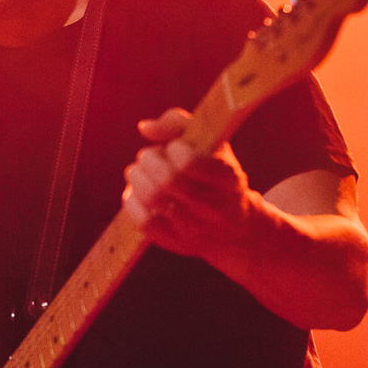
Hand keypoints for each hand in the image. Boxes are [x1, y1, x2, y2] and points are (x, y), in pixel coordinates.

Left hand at [122, 108, 252, 260]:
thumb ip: (178, 124)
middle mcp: (214, 208)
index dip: (174, 148)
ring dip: (137, 177)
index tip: (175, 146)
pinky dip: (132, 201)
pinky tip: (136, 192)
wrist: (235, 229)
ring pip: (153, 199)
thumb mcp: (211, 143)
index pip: (190, 163)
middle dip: (149, 160)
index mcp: (228, 179)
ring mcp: (194, 229)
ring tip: (139, 171)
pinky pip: (144, 222)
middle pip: (167, 180)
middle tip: (148, 156)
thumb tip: (144, 128)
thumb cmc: (216, 174)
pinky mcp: (175, 242)